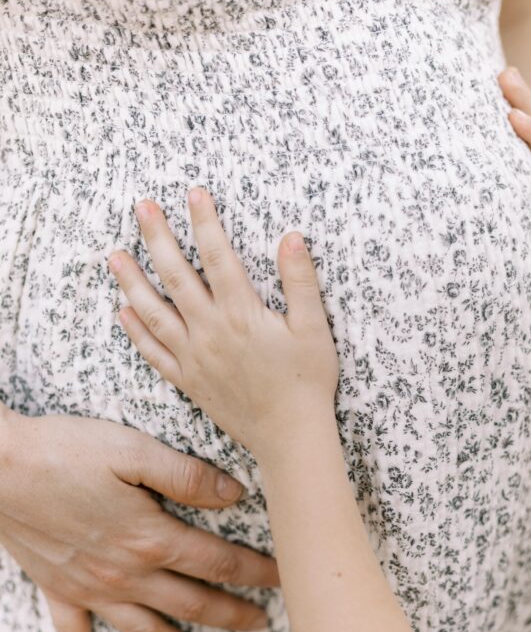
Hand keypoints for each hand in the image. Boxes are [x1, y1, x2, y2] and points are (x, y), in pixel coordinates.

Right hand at [0, 410, 277, 631]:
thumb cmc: (65, 450)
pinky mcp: (57, 590)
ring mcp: (91, 589)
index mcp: (152, 538)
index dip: (256, 572)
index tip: (283, 580)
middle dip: (233, 616)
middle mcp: (127, 574)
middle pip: (193, 604)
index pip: (219, 563)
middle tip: (262, 626)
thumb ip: (187, 476)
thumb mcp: (134, 450)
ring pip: (147, 631)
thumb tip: (236, 495)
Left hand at [110, 188, 338, 458]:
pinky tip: (124, 311)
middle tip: (142, 207)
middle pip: (176, 276)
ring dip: (132, 281)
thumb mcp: (314, 329)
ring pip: (154, 312)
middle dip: (158, 237)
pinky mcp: (189, 381)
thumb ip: (300, 282)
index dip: (204, 222)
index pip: (218, 256)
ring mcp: (195, 358)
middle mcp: (211, 332)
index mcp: (242, 314)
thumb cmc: (308, 382)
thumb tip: (292, 237)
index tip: (193, 193)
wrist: (290, 437)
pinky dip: (136, 331)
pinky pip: (154, 353)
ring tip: (114, 255)